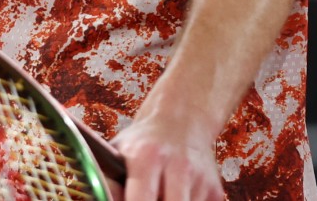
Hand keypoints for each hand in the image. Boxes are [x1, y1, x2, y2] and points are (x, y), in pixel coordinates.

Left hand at [109, 112, 223, 200]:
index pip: (141, 200)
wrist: (182, 122)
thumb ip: (108, 179)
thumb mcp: (117, 151)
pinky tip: (173, 196)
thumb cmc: (143, 143)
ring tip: (158, 195)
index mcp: (148, 158)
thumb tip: (100, 198)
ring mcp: (201, 180)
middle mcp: (178, 167)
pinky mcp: (216, 192)